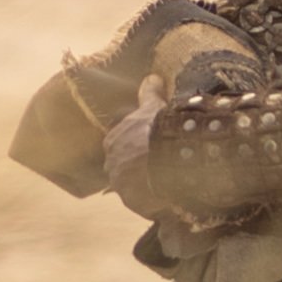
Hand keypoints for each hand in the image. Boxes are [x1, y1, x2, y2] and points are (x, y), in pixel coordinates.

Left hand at [101, 97, 168, 220]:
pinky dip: (156, 203)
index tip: (150, 152)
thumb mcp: (153, 107)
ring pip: (135, 189)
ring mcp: (121, 185)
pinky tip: (170, 198)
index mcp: (113, 142)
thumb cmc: (156, 127)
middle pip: (125, 171)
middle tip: (161, 170)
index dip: (136, 151)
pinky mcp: (134, 202)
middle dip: (139, 172)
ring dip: (148, 188)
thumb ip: (149, 93)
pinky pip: (145, 205)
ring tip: (169, 186)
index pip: (121, 149)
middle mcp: (111, 165)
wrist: (165, 152)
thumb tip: (152, 76)